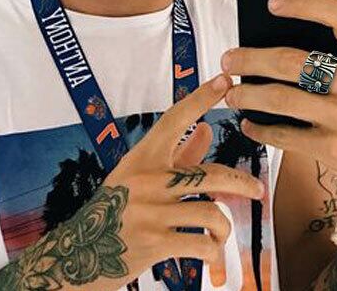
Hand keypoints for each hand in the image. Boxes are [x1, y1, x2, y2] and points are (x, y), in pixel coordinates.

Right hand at [94, 73, 264, 287]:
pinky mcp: (155, 242)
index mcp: (142, 159)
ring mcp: (151, 211)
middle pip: (211, 174)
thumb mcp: (138, 177)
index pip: (175, 119)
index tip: (223, 82)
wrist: (80, 254)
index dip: (201, 98)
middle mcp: (147, 180)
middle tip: (256, 190)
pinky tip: (208, 253)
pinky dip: (213, 252)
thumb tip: (205, 130)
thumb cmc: (113, 211)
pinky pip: (203, 244)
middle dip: (242, 183)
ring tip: (219, 235)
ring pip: (212, 213)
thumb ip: (177, 154)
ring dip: (222, 229)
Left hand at [221, 0, 336, 231]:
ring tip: (231, 93)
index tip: (273, 3)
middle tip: (229, 60)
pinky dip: (260, 130)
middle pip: (291, 62)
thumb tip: (277, 33)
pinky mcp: (334, 149)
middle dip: (250, 60)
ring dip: (247, 95)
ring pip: (280, 99)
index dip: (306, 3)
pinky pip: (284, 135)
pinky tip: (249, 124)